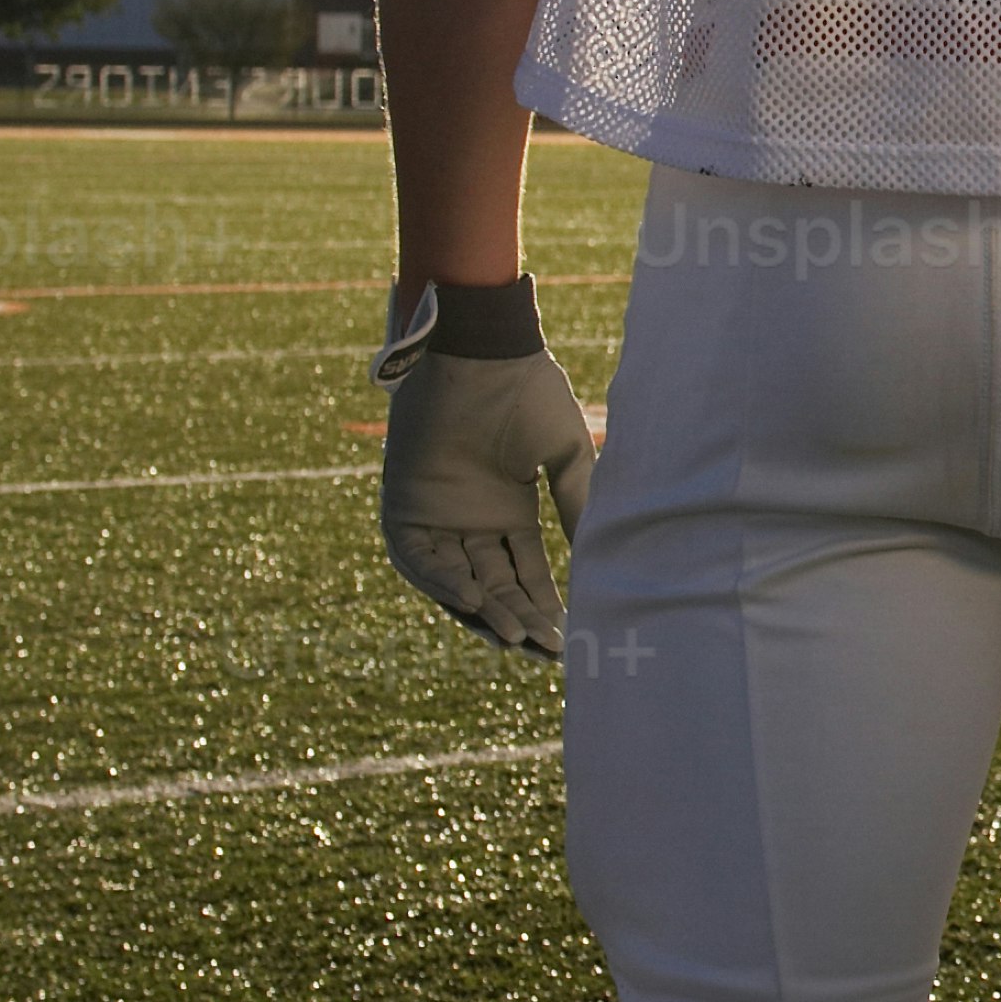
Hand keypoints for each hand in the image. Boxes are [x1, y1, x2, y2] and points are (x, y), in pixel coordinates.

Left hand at [372, 290, 596, 653]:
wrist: (482, 351)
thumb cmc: (527, 392)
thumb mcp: (566, 455)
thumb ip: (574, 506)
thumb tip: (598, 559)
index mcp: (508, 509)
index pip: (525, 572)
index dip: (543, 604)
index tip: (564, 636)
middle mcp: (471, 518)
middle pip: (494, 585)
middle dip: (518, 618)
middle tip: (543, 650)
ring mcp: (436, 514)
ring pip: (456, 581)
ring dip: (483, 611)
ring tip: (513, 637)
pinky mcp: (403, 505)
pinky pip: (419, 560)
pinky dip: (443, 583)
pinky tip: (475, 600)